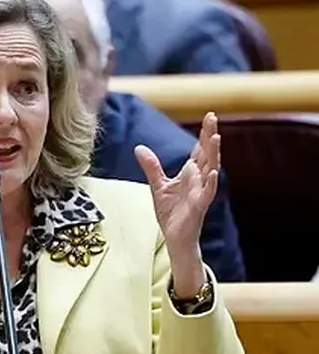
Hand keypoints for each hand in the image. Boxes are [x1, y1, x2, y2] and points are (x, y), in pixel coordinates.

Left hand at [135, 111, 219, 294]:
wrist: (174, 237)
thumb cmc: (171, 212)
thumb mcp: (158, 186)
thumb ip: (152, 166)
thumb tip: (139, 147)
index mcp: (191, 173)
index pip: (199, 149)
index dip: (204, 134)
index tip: (209, 116)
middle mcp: (199, 179)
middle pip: (207, 154)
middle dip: (210, 136)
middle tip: (213, 118)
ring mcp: (201, 192)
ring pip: (210, 169)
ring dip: (213, 154)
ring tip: (215, 138)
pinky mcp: (199, 206)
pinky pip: (207, 193)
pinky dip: (210, 182)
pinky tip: (212, 171)